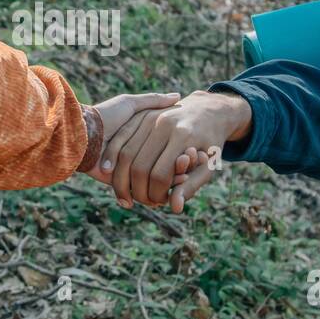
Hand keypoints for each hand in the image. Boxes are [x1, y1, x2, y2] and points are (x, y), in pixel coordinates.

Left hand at [82, 92, 190, 184]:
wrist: (81, 133)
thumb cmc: (107, 115)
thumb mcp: (132, 105)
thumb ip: (152, 101)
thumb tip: (177, 96)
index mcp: (138, 140)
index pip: (166, 148)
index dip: (182, 149)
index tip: (199, 147)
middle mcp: (135, 157)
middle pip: (165, 166)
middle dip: (182, 166)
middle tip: (200, 161)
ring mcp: (128, 171)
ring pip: (158, 179)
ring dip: (175, 178)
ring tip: (191, 173)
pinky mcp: (121, 183)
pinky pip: (144, 190)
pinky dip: (161, 189)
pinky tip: (177, 184)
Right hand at [105, 90, 251, 209]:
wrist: (209, 110)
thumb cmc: (211, 143)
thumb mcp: (210, 166)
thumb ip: (192, 186)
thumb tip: (174, 208)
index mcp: (183, 136)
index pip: (160, 174)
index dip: (156, 194)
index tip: (159, 202)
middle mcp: (164, 124)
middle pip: (140, 165)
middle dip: (137, 190)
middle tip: (141, 202)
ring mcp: (150, 117)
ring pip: (126, 153)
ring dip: (121, 178)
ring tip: (124, 196)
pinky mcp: (140, 114)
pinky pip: (121, 138)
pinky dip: (112, 157)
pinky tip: (108, 173)